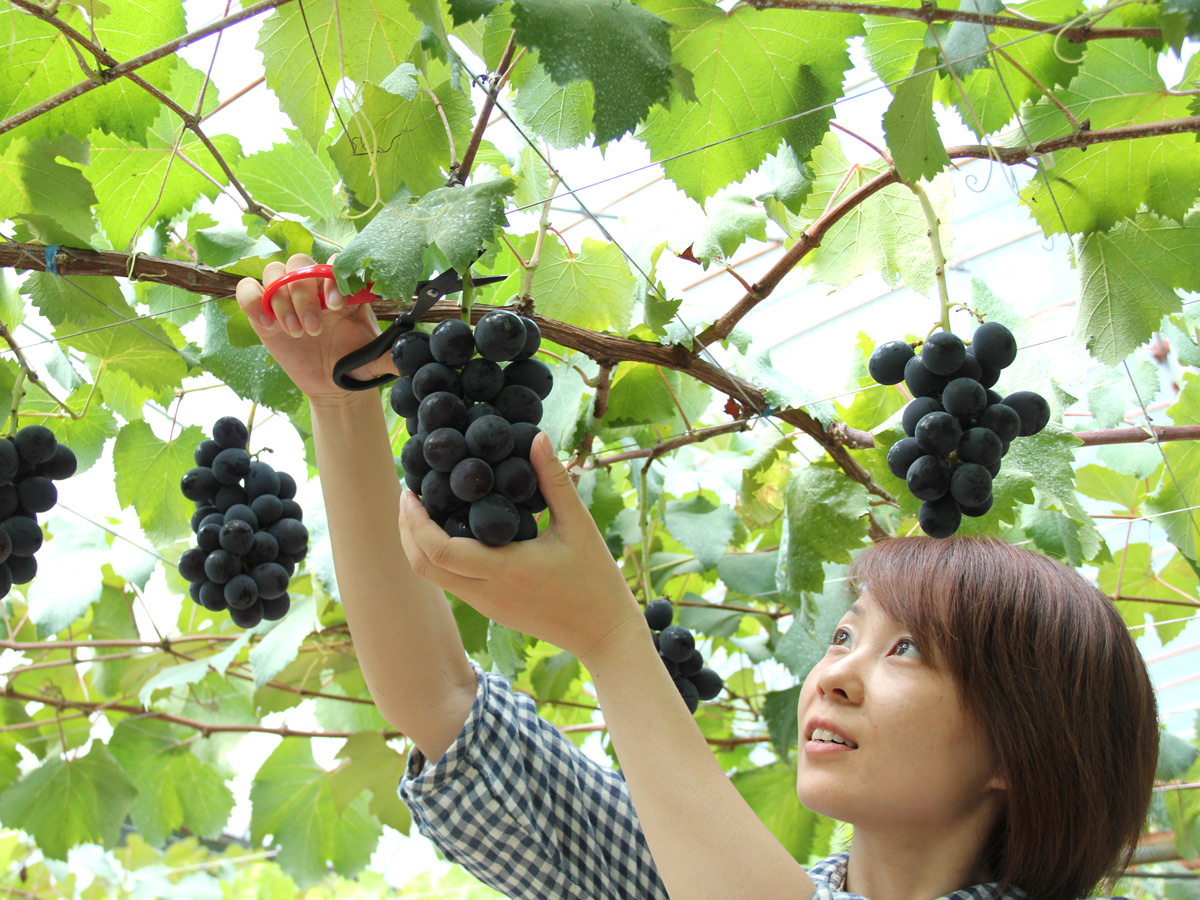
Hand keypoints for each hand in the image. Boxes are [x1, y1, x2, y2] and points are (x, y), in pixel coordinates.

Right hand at [234, 254, 397, 402]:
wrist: (331, 385)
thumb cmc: (354, 363)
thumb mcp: (374, 358)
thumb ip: (391, 354)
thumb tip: (410, 355)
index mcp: (341, 289)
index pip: (333, 264)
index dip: (333, 279)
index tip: (338, 306)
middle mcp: (313, 287)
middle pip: (299, 262)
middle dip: (305, 292)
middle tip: (315, 327)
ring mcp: (286, 297)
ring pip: (274, 272)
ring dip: (282, 301)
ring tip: (297, 333)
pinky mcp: (263, 312)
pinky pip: (248, 290)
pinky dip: (253, 301)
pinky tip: (268, 326)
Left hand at [397, 432, 645, 665]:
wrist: (605, 634)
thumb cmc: (596, 579)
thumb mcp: (578, 526)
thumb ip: (554, 480)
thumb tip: (537, 438)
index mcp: (505, 570)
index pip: (439, 550)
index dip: (415, 521)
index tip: (410, 491)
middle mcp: (487, 593)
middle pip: (423, 566)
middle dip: (406, 530)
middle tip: (408, 495)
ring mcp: (487, 606)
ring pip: (434, 578)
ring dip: (420, 544)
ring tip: (425, 509)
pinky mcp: (492, 611)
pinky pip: (453, 583)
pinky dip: (441, 557)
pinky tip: (453, 532)